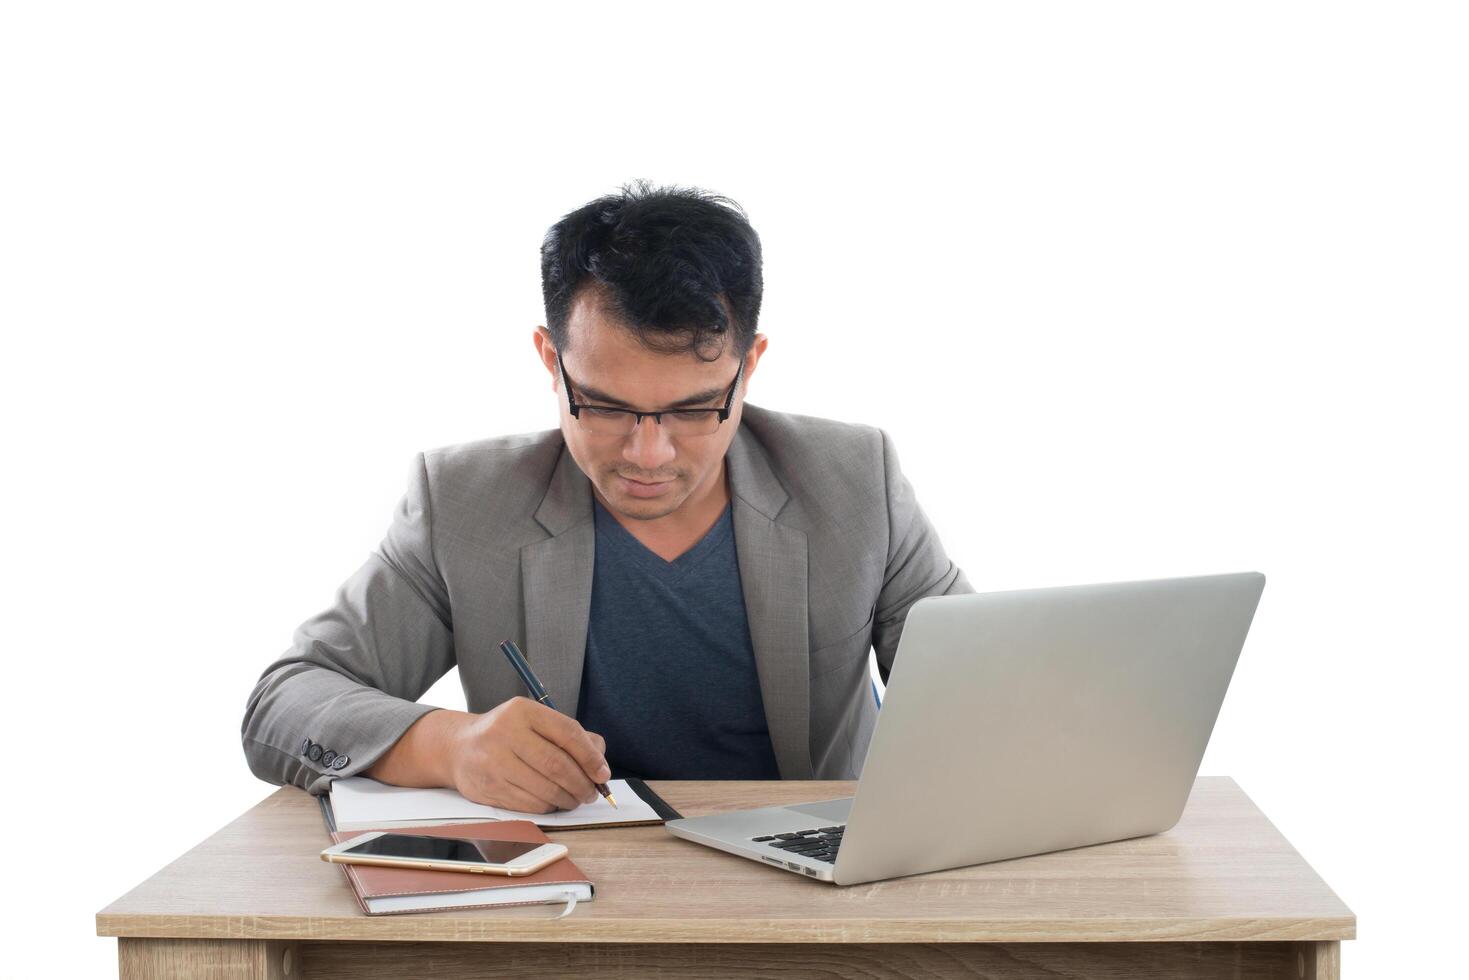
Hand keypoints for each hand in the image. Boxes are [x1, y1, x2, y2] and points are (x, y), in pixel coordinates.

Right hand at [445, 696, 610, 812]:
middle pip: (557, 765)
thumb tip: (600, 759)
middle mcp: (505, 733)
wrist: (459, 748)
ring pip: (545, 789)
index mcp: (523, 711)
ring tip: (576, 799)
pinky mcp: (487, 787)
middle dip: (582, 784)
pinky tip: (553, 802)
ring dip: (568, 799)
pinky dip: (549, 807)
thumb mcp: (535, 722)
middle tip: (592, 793)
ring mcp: (494, 761)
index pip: (567, 733)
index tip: (603, 774)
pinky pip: (530, 804)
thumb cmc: (508, 734)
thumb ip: (569, 735)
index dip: (591, 757)